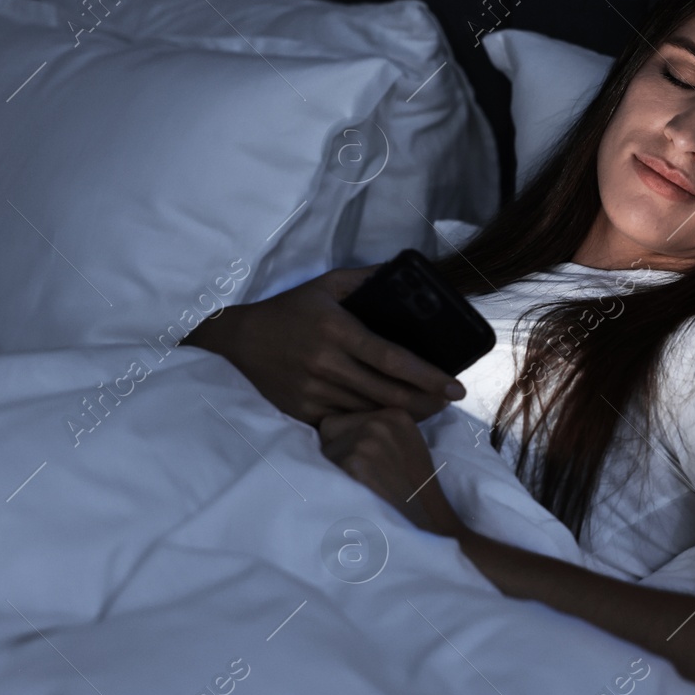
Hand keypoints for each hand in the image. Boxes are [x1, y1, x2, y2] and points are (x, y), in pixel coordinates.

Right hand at [184, 265, 467, 427]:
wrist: (239, 341)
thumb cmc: (289, 310)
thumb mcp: (326, 284)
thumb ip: (366, 279)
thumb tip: (405, 273)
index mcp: (337, 330)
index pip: (392, 359)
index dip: (428, 377)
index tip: (455, 387)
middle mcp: (326, 364)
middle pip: (388, 394)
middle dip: (426, 403)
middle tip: (448, 403)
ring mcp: (313, 391)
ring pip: (370, 412)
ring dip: (403, 415)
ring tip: (427, 409)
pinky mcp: (303, 411)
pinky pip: (347, 422)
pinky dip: (371, 422)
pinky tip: (388, 419)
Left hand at [318, 407, 466, 537]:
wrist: (432, 529)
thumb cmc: (414, 495)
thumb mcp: (406, 448)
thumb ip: (378, 432)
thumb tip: (331, 427)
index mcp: (395, 414)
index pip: (340, 420)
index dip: (343, 443)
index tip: (366, 466)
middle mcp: (381, 421)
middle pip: (328, 431)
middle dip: (337, 454)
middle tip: (364, 481)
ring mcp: (368, 439)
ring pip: (324, 452)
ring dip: (334, 472)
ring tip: (363, 491)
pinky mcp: (356, 461)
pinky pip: (325, 471)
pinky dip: (335, 488)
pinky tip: (359, 499)